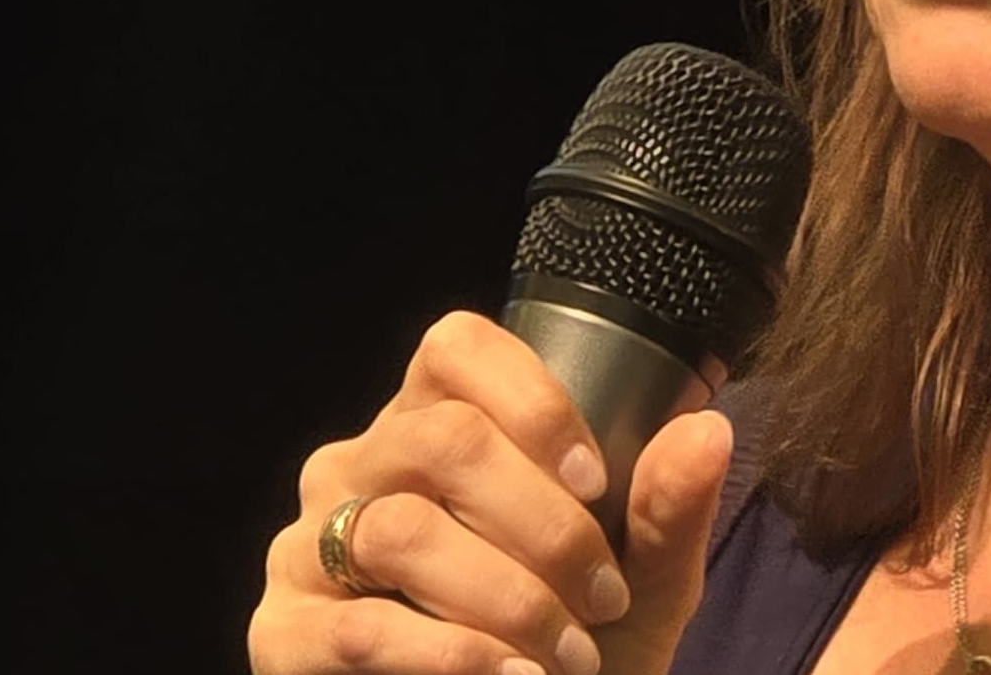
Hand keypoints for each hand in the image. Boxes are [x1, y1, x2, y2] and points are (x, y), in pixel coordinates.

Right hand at [248, 310, 733, 674]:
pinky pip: (361, 627)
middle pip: (444, 438)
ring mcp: (307, 545)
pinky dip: (452, 655)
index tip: (596, 479)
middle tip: (605, 595)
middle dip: (544, 522)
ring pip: (404, 529)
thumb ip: (668, 508)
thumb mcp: (642, 580)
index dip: (531, 399)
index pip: (455, 347)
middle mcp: (360, 464)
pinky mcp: (282, 634)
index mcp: (436, 421)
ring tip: (568, 654)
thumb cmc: (574, 645)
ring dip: (507, 597)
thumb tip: (707, 429)